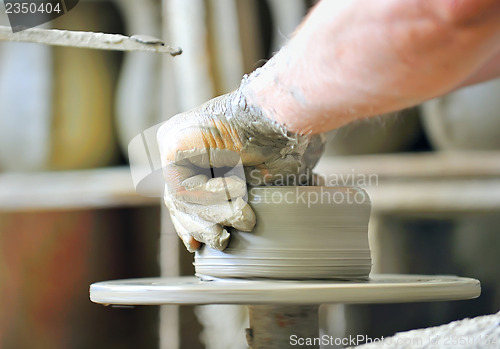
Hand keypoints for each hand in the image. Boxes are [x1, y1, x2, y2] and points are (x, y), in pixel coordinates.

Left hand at [157, 81, 324, 251]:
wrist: (281, 114)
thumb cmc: (280, 142)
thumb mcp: (262, 178)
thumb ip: (245, 199)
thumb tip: (248, 221)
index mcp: (197, 151)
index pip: (185, 196)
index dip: (192, 225)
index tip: (198, 247)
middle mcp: (180, 146)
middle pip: (179, 201)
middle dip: (199, 227)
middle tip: (221, 242)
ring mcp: (173, 142)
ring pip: (181, 199)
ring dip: (213, 215)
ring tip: (245, 217)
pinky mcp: (172, 144)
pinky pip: (183, 188)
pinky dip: (211, 197)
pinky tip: (237, 189)